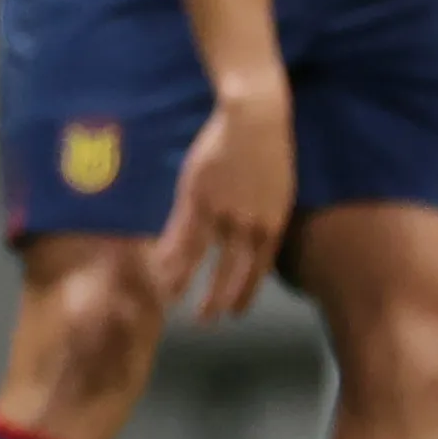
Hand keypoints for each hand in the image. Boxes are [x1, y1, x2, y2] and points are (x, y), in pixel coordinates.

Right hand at [153, 79, 293, 319]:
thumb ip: (266, 213)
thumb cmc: (269, 146)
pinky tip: (159, 270)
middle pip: (232, 273)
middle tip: (207, 320)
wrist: (255, 117)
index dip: (245, 292)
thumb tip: (256, 231)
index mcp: (272, 224)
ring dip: (186, 283)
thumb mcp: (278, 188)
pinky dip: (169, 256)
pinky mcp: (197, 199)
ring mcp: (221, 213)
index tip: (235, 312)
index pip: (258, 270)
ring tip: (172, 301)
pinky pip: (181, 236)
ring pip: (202, 259)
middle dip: (218, 300)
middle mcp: (249, 226)